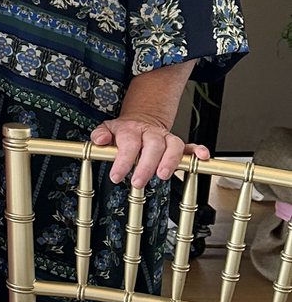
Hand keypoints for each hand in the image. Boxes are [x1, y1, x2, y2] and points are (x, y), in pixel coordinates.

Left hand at [90, 118, 207, 187]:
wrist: (141, 120)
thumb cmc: (124, 131)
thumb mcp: (107, 129)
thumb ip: (100, 135)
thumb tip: (99, 140)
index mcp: (132, 130)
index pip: (129, 144)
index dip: (123, 160)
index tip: (116, 176)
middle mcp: (151, 133)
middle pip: (153, 146)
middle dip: (146, 165)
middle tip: (138, 181)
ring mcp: (166, 138)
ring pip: (174, 146)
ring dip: (171, 161)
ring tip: (163, 175)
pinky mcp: (177, 145)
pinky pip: (190, 147)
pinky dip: (197, 151)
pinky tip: (202, 157)